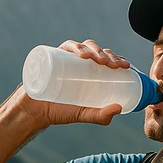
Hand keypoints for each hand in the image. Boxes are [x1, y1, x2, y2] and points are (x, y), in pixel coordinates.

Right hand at [14, 39, 130, 127]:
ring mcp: (67, 58)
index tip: (126, 66)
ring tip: (99, 60)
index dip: (118, 60)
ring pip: (84, 46)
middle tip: (113, 66)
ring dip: (94, 50)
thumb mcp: (84, 114)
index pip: (107, 60)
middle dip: (108, 55)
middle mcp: (80, 63)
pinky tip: (82, 54)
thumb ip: (100, 115)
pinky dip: (75, 47)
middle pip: (98, 51)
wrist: (35, 111)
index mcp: (90, 72)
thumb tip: (119, 108)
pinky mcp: (54, 56)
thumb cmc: (61, 111)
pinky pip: (66, 47)